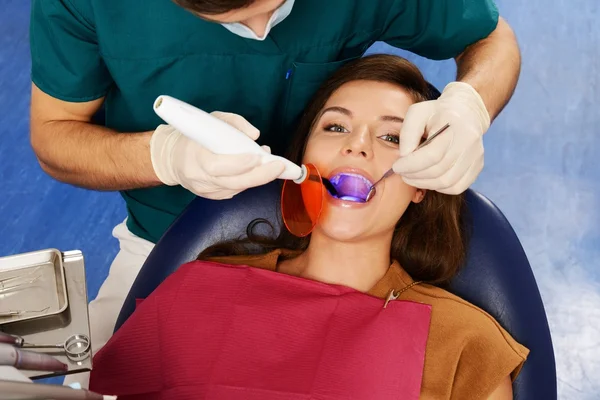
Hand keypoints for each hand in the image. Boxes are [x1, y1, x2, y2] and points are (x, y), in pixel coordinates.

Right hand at [150, 111, 283, 199]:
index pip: (218, 166)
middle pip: (233, 183)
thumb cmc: (193, 136)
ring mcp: (205, 190)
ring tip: (274, 166)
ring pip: (237, 188)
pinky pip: (234, 191)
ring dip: (258, 178)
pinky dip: (248, 182)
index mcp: (196, 156)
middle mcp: (200, 177)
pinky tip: (257, 172)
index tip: (258, 157)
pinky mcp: (211, 196)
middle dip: (260, 175)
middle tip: (280, 166)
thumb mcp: (211, 120)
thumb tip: (254, 135)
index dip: (239, 164)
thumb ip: (234, 123)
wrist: (172, 158)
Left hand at [392, 82, 490, 194]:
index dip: (411, 165)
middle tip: (402, 172)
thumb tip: (404, 156)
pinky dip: (439, 187)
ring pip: (447, 183)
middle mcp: (469, 143)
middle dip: (414, 176)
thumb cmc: (436, 113)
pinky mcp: (477, 166)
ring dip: (424, 183)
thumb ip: (408, 132)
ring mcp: (476, 156)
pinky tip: (428, 179)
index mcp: (454, 126)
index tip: (397, 166)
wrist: (465, 112)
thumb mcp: (417, 113)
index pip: (432, 155)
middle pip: (438, 171)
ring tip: (411, 176)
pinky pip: (457, 187)